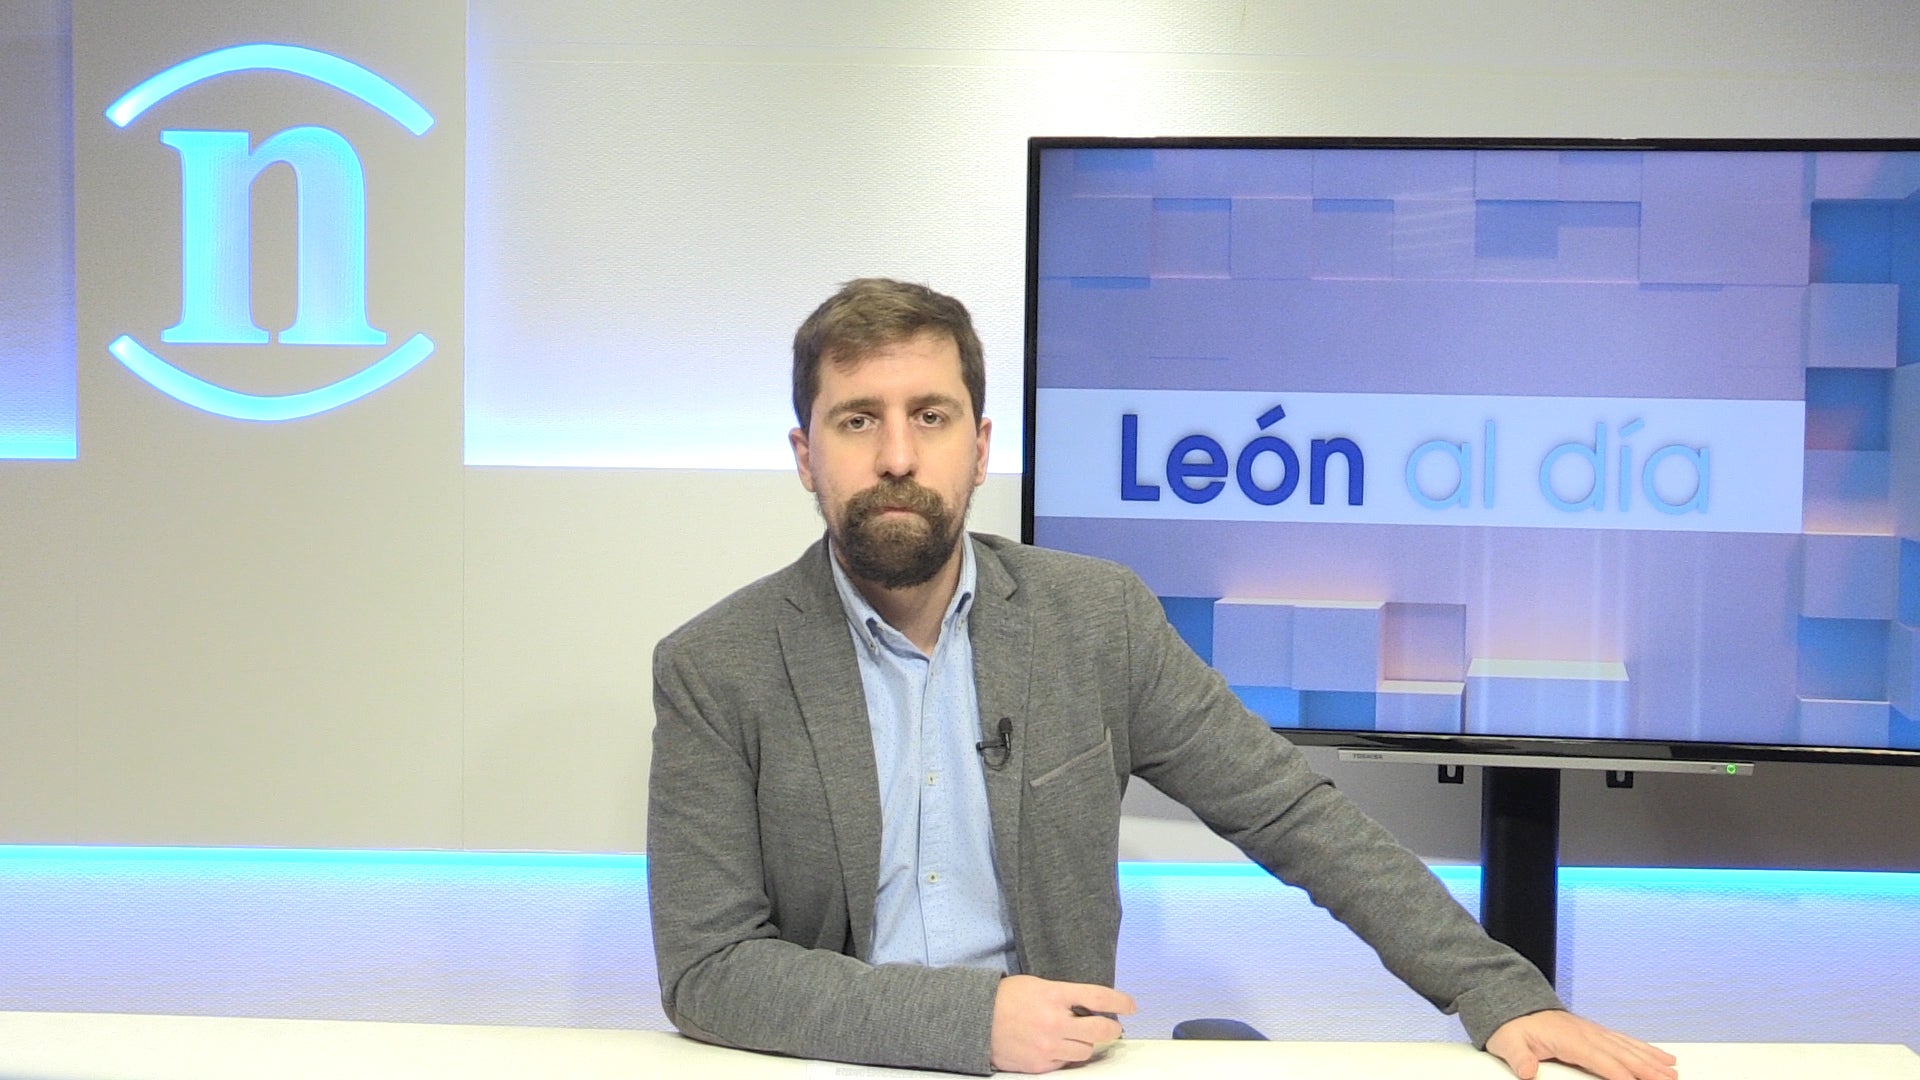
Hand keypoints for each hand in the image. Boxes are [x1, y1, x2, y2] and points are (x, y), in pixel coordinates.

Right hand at [989, 974, 1136, 1073]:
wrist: (975, 1020)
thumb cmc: (1005, 998)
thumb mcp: (1037, 985)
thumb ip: (1064, 995)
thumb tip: (1090, 1006)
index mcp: (1054, 995)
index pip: (1097, 997)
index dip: (1120, 1001)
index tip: (1131, 1005)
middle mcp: (1054, 1022)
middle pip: (1101, 1030)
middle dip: (1112, 1029)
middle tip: (1113, 1027)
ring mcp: (1048, 1046)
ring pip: (1087, 1051)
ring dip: (1087, 1044)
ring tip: (1077, 1037)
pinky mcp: (1040, 1064)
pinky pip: (1066, 1064)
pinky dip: (1066, 1056)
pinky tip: (1057, 1046)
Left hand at [1486, 1010, 1677, 1079]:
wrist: (1515, 1006)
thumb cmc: (1513, 1027)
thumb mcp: (1508, 1043)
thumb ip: (1519, 1057)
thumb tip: (1527, 1071)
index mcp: (1568, 1037)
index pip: (1597, 1058)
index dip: (1617, 1071)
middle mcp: (1586, 1033)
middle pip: (1621, 1053)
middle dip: (1646, 1068)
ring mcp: (1594, 1032)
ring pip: (1628, 1048)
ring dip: (1651, 1060)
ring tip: (1672, 1072)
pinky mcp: (1597, 1033)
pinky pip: (1625, 1042)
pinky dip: (1645, 1050)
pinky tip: (1662, 1058)